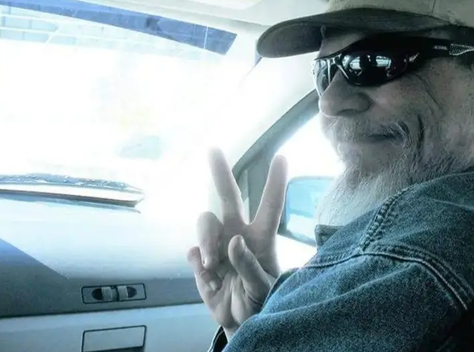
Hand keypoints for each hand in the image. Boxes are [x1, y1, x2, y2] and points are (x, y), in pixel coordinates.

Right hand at [187, 149, 286, 338]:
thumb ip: (250, 266)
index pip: (271, 206)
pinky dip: (198, 266)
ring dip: (205, 239)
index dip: (276, 182)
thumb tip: (234, 242)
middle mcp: (238, 234)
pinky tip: (210, 281)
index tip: (282, 157)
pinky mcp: (200, 261)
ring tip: (210, 263)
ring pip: (205, 222)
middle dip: (220, 173)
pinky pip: (192, 253)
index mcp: (261, 237)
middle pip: (228, 197)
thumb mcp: (262, 289)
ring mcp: (217, 245)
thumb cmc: (260, 302)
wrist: (241, 323)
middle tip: (213, 150)